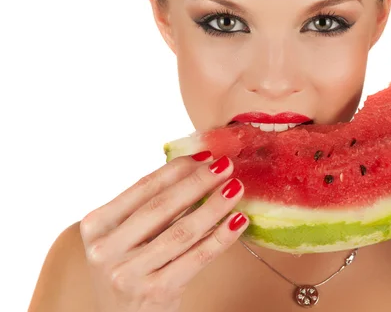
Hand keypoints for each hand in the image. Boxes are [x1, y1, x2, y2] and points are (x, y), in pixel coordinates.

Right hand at [79, 153, 247, 311]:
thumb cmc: (128, 269)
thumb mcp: (125, 236)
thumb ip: (149, 207)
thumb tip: (197, 167)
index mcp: (95, 225)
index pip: (143, 187)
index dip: (178, 168)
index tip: (206, 155)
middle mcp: (105, 249)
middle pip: (162, 206)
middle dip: (199, 182)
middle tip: (227, 166)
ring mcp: (128, 273)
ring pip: (182, 231)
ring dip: (214, 206)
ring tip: (236, 189)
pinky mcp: (155, 291)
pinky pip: (197, 257)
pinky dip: (221, 237)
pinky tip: (238, 221)